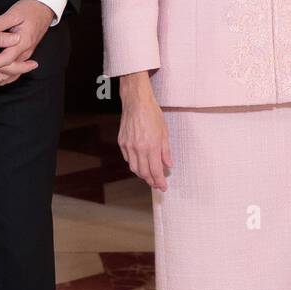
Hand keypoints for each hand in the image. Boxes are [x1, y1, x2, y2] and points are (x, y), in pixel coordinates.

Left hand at [0, 0, 50, 85]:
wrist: (43, 11)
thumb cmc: (29, 11)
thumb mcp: (15, 13)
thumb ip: (1, 22)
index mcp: (23, 42)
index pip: (7, 58)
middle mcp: (25, 52)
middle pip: (9, 71)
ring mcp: (25, 56)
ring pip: (12, 75)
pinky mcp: (23, 56)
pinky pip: (14, 72)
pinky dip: (2, 77)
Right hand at [118, 73, 172, 190]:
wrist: (136, 102)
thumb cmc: (152, 114)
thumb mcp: (164, 133)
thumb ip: (166, 151)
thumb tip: (169, 165)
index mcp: (151, 146)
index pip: (155, 171)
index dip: (160, 181)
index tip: (163, 187)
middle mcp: (138, 148)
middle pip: (144, 173)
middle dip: (151, 181)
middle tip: (157, 184)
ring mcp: (128, 146)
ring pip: (134, 168)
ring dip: (142, 175)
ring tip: (149, 177)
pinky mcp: (122, 142)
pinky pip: (128, 159)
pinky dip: (134, 164)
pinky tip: (140, 164)